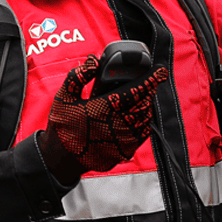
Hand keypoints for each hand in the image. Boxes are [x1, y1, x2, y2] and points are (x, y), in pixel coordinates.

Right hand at [39, 55, 168, 182]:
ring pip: (145, 118)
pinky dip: (144, 121)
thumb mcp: (63, 97)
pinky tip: (138, 115)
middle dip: (149, 91)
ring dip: (147, 105)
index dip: (149, 80)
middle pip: (143, 104)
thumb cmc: (63, 125)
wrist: (61, 159)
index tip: (160, 71)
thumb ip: (77, 77)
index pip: (133, 91)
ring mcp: (122, 140)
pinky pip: (142, 134)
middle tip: (150, 82)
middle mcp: (115, 125)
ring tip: (144, 97)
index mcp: (102, 109)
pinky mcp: (124, 151)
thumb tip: (94, 62)